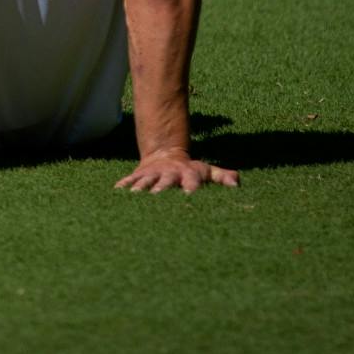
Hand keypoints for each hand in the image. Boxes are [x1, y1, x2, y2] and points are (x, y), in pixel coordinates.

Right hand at [116, 150, 238, 193]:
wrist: (164, 154)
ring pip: (145, 182)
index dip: (191, 190)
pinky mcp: (138, 175)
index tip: (190, 199)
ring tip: (134, 197)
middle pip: (165, 183)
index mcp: (187, 174)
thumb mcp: (206, 171)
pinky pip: (129, 180)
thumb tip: (236, 183)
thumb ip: (222, 177)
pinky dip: (123, 186)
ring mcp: (152, 174)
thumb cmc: (190, 170)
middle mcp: (169, 174)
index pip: (191, 183)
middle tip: (158, 199)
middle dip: (161, 190)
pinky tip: (117, 192)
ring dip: (140, 189)